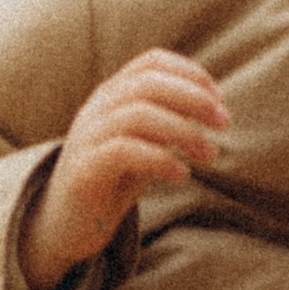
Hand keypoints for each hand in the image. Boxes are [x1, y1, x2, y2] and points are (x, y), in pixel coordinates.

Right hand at [17, 50, 229, 289]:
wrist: (63, 227)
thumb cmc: (111, 183)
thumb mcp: (144, 146)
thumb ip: (168, 125)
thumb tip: (212, 110)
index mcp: (111, 96)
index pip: (150, 62)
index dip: (189, 72)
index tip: (219, 98)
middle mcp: (96, 109)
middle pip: (148, 83)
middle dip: (193, 98)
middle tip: (224, 123)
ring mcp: (87, 137)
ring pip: (138, 114)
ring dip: (183, 131)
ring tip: (209, 154)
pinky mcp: (83, 170)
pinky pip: (123, 151)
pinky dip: (160, 159)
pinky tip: (182, 174)